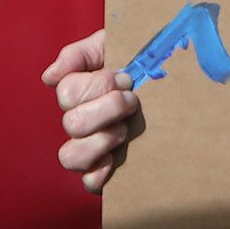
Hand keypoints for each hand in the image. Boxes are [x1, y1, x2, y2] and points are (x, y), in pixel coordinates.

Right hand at [45, 29, 142, 194]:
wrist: (179, 81)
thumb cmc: (145, 62)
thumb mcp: (114, 45)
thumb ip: (80, 54)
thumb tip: (50, 77)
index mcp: (81, 93)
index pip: (67, 93)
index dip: (99, 85)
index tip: (128, 79)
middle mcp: (82, 121)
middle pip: (73, 123)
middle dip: (108, 109)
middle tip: (133, 101)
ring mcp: (92, 147)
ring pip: (70, 156)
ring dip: (100, 140)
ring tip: (124, 130)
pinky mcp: (108, 170)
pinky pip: (89, 182)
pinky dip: (98, 175)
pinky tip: (114, 161)